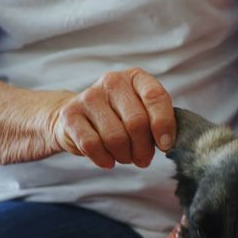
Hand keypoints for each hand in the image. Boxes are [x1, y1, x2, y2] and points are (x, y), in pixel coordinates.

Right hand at [48, 68, 176, 167]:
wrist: (79, 117)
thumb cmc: (120, 117)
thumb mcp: (144, 112)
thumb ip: (159, 122)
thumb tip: (167, 143)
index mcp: (136, 77)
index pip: (155, 97)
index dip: (164, 124)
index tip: (165, 145)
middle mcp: (112, 81)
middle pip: (136, 122)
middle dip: (143, 148)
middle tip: (143, 158)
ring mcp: (89, 96)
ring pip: (115, 137)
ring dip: (125, 155)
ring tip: (125, 157)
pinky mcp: (70, 115)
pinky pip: (92, 145)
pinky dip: (104, 159)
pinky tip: (108, 160)